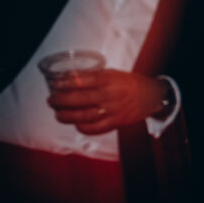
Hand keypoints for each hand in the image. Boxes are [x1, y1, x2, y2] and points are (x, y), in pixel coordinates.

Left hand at [44, 68, 167, 133]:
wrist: (152, 96)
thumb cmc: (131, 83)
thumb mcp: (114, 74)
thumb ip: (94, 77)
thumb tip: (70, 79)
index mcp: (109, 80)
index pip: (82, 81)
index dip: (65, 84)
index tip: (55, 85)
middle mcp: (110, 95)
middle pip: (79, 99)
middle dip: (60, 101)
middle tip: (51, 101)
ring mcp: (113, 110)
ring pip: (84, 116)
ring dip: (67, 116)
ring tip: (58, 115)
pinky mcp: (116, 122)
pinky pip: (95, 128)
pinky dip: (82, 128)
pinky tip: (76, 125)